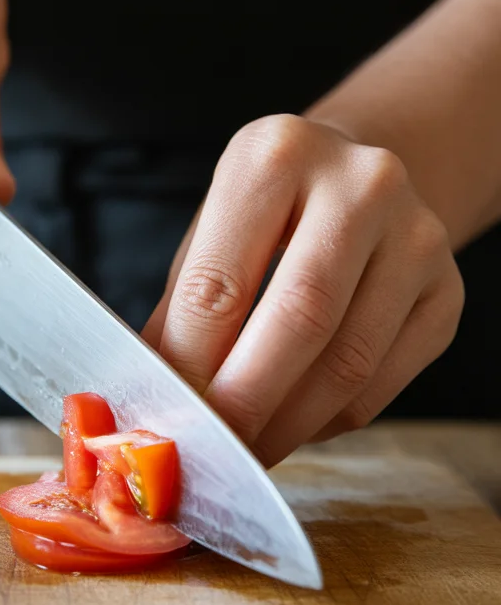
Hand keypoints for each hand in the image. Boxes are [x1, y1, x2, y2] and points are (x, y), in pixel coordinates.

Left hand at [143, 115, 463, 466]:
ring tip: (245, 449)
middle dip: (244, 403)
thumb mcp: (211, 234)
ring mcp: (417, 236)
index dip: (190, 365)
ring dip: (287, 425)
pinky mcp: (449, 291)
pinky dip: (327, 422)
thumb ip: (182, 313)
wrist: (359, 179)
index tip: (169, 415)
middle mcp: (360, 183)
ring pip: (348, 362)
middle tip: (211, 448)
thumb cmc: (267, 213)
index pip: (220, 281)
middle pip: (298, 320)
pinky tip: (292, 426)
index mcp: (276, 154)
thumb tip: (155, 398)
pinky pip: (381, 384)